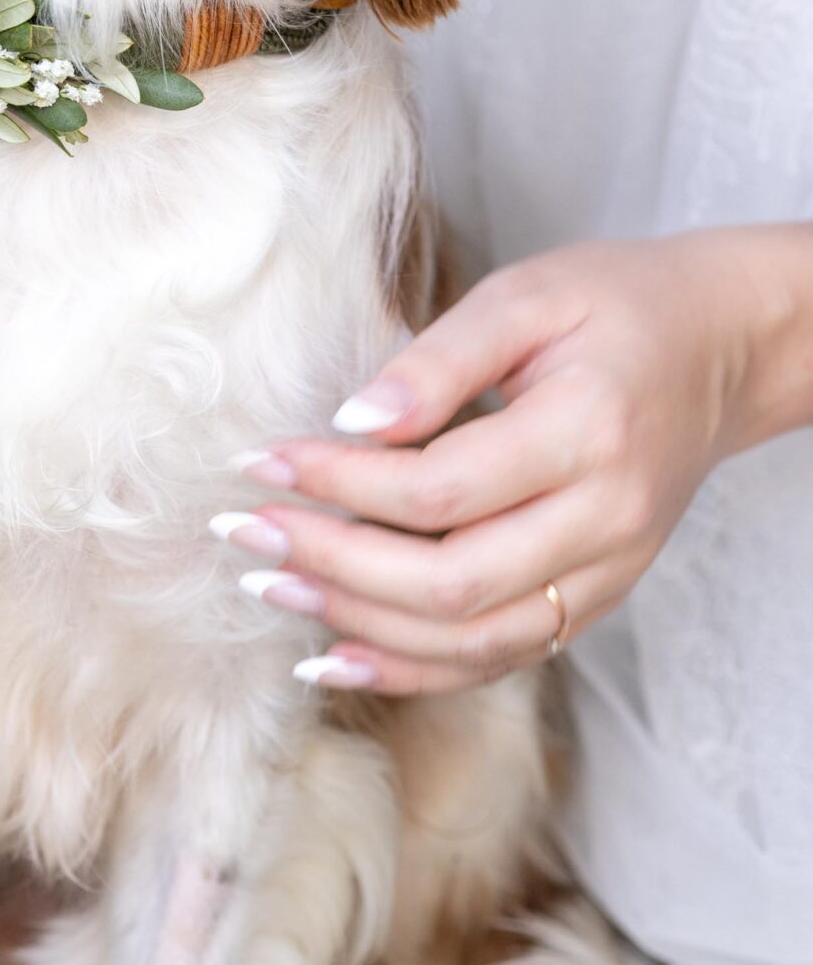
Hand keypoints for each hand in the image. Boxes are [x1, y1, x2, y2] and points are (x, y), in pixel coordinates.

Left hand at [213, 231, 812, 694]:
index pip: (439, 488)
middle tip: (243, 534)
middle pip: (448, 581)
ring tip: (271, 587)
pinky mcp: (596, 600)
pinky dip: (414, 668)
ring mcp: (606, 573)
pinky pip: (498, 656)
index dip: (337, 482)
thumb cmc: (616, 305)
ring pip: (470, 638)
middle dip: (331, 563)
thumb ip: (436, 362)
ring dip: (358, 624)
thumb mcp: (526, 296)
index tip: (260, 461)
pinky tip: (336, 655)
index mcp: (588, 433)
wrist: (722, 349)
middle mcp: (604, 520)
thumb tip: (348, 422)